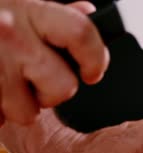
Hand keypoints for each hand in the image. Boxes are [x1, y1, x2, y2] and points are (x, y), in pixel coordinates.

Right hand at [0, 0, 108, 125]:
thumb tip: (86, 12)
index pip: (82, 34)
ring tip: (2, 82)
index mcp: (30, 10)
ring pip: (28, 113)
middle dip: (53, 91)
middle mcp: (12, 38)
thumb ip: (50, 13)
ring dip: (19, 105)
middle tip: (36, 79)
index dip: (95, 57)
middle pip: (63, 87)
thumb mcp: (15, 2)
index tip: (93, 71)